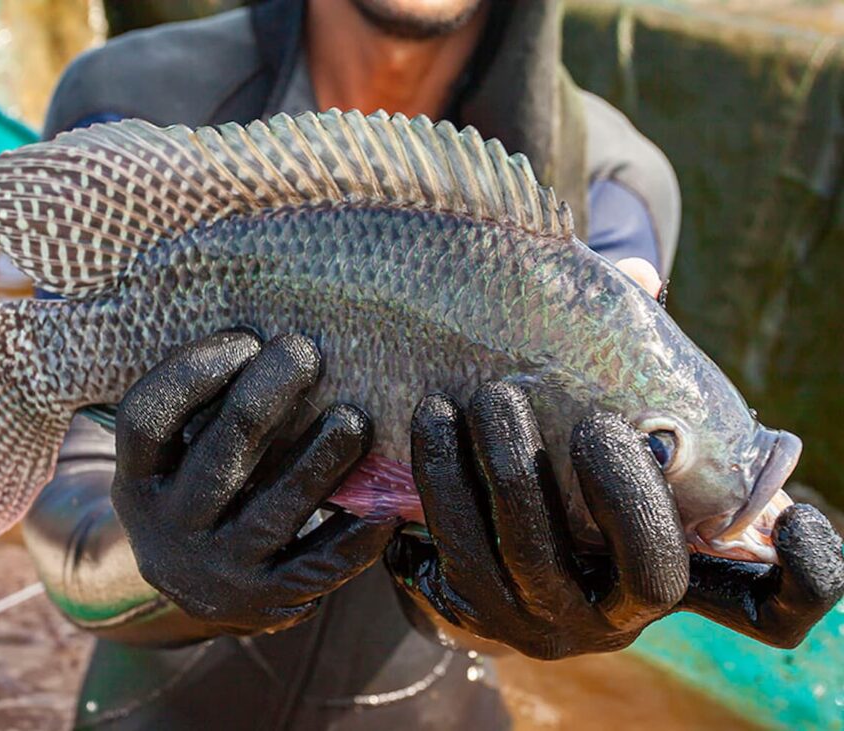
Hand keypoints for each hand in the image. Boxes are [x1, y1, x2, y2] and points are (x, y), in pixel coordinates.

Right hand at [111, 331, 394, 635]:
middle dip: (263, 399)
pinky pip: (318, 567)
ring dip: (318, 461)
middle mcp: (170, 528)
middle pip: (217, 456)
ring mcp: (219, 569)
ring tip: (355, 418)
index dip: (190, 374)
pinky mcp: (268, 601)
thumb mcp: (176, 457)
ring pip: (273, 512)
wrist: (201, 591)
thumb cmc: (202, 490)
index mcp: (138, 480)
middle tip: (305, 352)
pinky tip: (389, 507)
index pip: (146, 420)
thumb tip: (266, 327)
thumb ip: (203, 406)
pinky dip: (355, 537)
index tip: (245, 337)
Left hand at [386, 382, 843, 658]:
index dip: (803, 578)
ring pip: (526, 564)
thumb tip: (636, 275)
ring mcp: (541, 622)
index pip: (772, 608)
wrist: (463, 529)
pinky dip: (435, 493)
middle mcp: (616, 612)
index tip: (796, 517)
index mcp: (670, 567)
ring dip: (500, 476)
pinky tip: (426, 426)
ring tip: (462, 401)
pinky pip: (450, 565)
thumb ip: (628, 359)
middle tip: (587, 420)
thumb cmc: (554, 462)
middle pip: (649, 572)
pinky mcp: (469, 616)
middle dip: (624, 492)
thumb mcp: (598, 420)